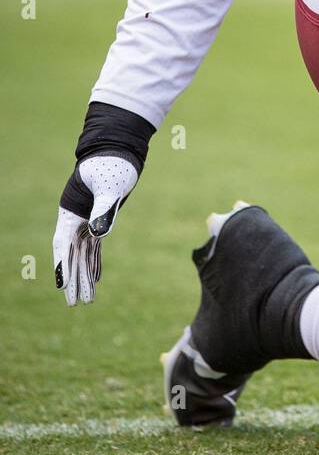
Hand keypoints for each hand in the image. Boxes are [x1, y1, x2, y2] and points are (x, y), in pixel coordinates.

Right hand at [53, 153, 138, 304]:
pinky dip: (94, 262)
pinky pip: (94, 246)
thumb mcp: (110, 186)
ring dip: (84, 276)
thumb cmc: (113, 165)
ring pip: (83, 254)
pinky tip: (95, 278)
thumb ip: (104, 209)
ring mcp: (86, 220)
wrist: (121, 150)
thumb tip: (99, 234)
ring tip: (87, 300)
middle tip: (74, 304)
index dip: (62, 266)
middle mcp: (75, 219)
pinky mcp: (100, 219)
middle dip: (73, 279)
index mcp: (71, 211)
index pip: (63, 244)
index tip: (62, 287)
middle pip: (72, 255)